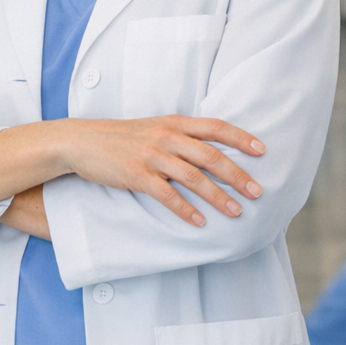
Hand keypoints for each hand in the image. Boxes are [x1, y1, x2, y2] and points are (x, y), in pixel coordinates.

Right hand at [62, 116, 265, 227]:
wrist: (82, 141)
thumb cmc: (123, 137)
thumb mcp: (154, 127)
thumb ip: (181, 136)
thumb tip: (212, 150)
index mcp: (174, 122)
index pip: (215, 127)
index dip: (241, 138)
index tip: (263, 151)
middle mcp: (166, 136)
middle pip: (211, 156)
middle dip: (237, 175)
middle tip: (257, 192)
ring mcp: (151, 155)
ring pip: (193, 177)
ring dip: (218, 196)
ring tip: (236, 212)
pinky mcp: (136, 174)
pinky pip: (167, 195)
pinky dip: (186, 209)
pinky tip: (199, 222)